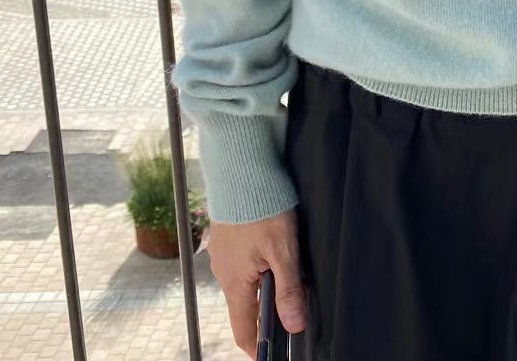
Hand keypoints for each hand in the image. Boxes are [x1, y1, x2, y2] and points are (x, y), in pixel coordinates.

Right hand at [209, 210, 305, 358]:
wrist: (241, 172)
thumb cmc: (262, 207)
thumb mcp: (283, 250)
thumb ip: (288, 289)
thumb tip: (294, 324)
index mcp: (236, 283)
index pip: (242, 329)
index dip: (256, 346)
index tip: (267, 355)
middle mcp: (223, 273)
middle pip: (243, 306)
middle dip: (263, 314)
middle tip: (286, 314)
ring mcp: (222, 255)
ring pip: (242, 283)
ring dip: (259, 288)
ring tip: (282, 280)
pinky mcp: (225, 239)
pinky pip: (238, 263)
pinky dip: (253, 268)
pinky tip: (268, 254)